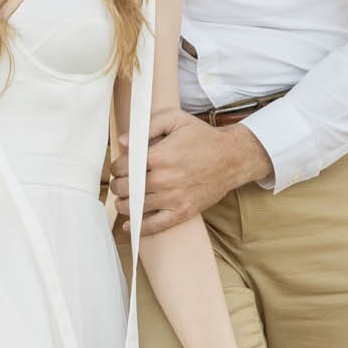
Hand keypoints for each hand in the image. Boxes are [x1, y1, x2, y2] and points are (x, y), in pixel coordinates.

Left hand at [112, 108, 271, 233]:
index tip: (119, 167)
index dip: (116, 167)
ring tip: (123, 199)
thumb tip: (122, 141)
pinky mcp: (182, 212)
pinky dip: (139, 228)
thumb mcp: (175, 119)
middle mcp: (165, 179)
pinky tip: (129, 225)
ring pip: (135, 207)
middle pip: (126, 188)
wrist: (232, 158)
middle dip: (118, 185)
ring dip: (123, 204)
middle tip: (119, 182)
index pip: (123, 167)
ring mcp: (174, 198)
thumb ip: (147, 126)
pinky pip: (155, 226)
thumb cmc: (202, 137)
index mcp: (160, 156)